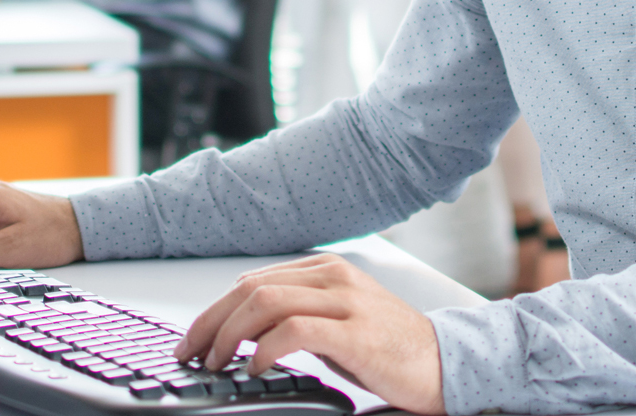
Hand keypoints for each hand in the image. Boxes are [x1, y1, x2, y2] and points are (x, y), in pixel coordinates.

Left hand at [174, 254, 444, 414]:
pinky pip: (295, 330)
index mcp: (326, 270)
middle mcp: (334, 277)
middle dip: (211, 322)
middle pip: (251, 288)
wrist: (445, 363)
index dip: (215, 311)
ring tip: (216, 362)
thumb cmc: (388, 349)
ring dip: (229, 334)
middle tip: (190, 353)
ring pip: (266, 302)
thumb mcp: (336, 323)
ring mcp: (347, 301)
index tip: (193, 339)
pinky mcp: (356, 332)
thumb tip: (241, 333)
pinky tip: (254, 366)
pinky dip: (264, 348)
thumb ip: (296, 317)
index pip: (253, 281)